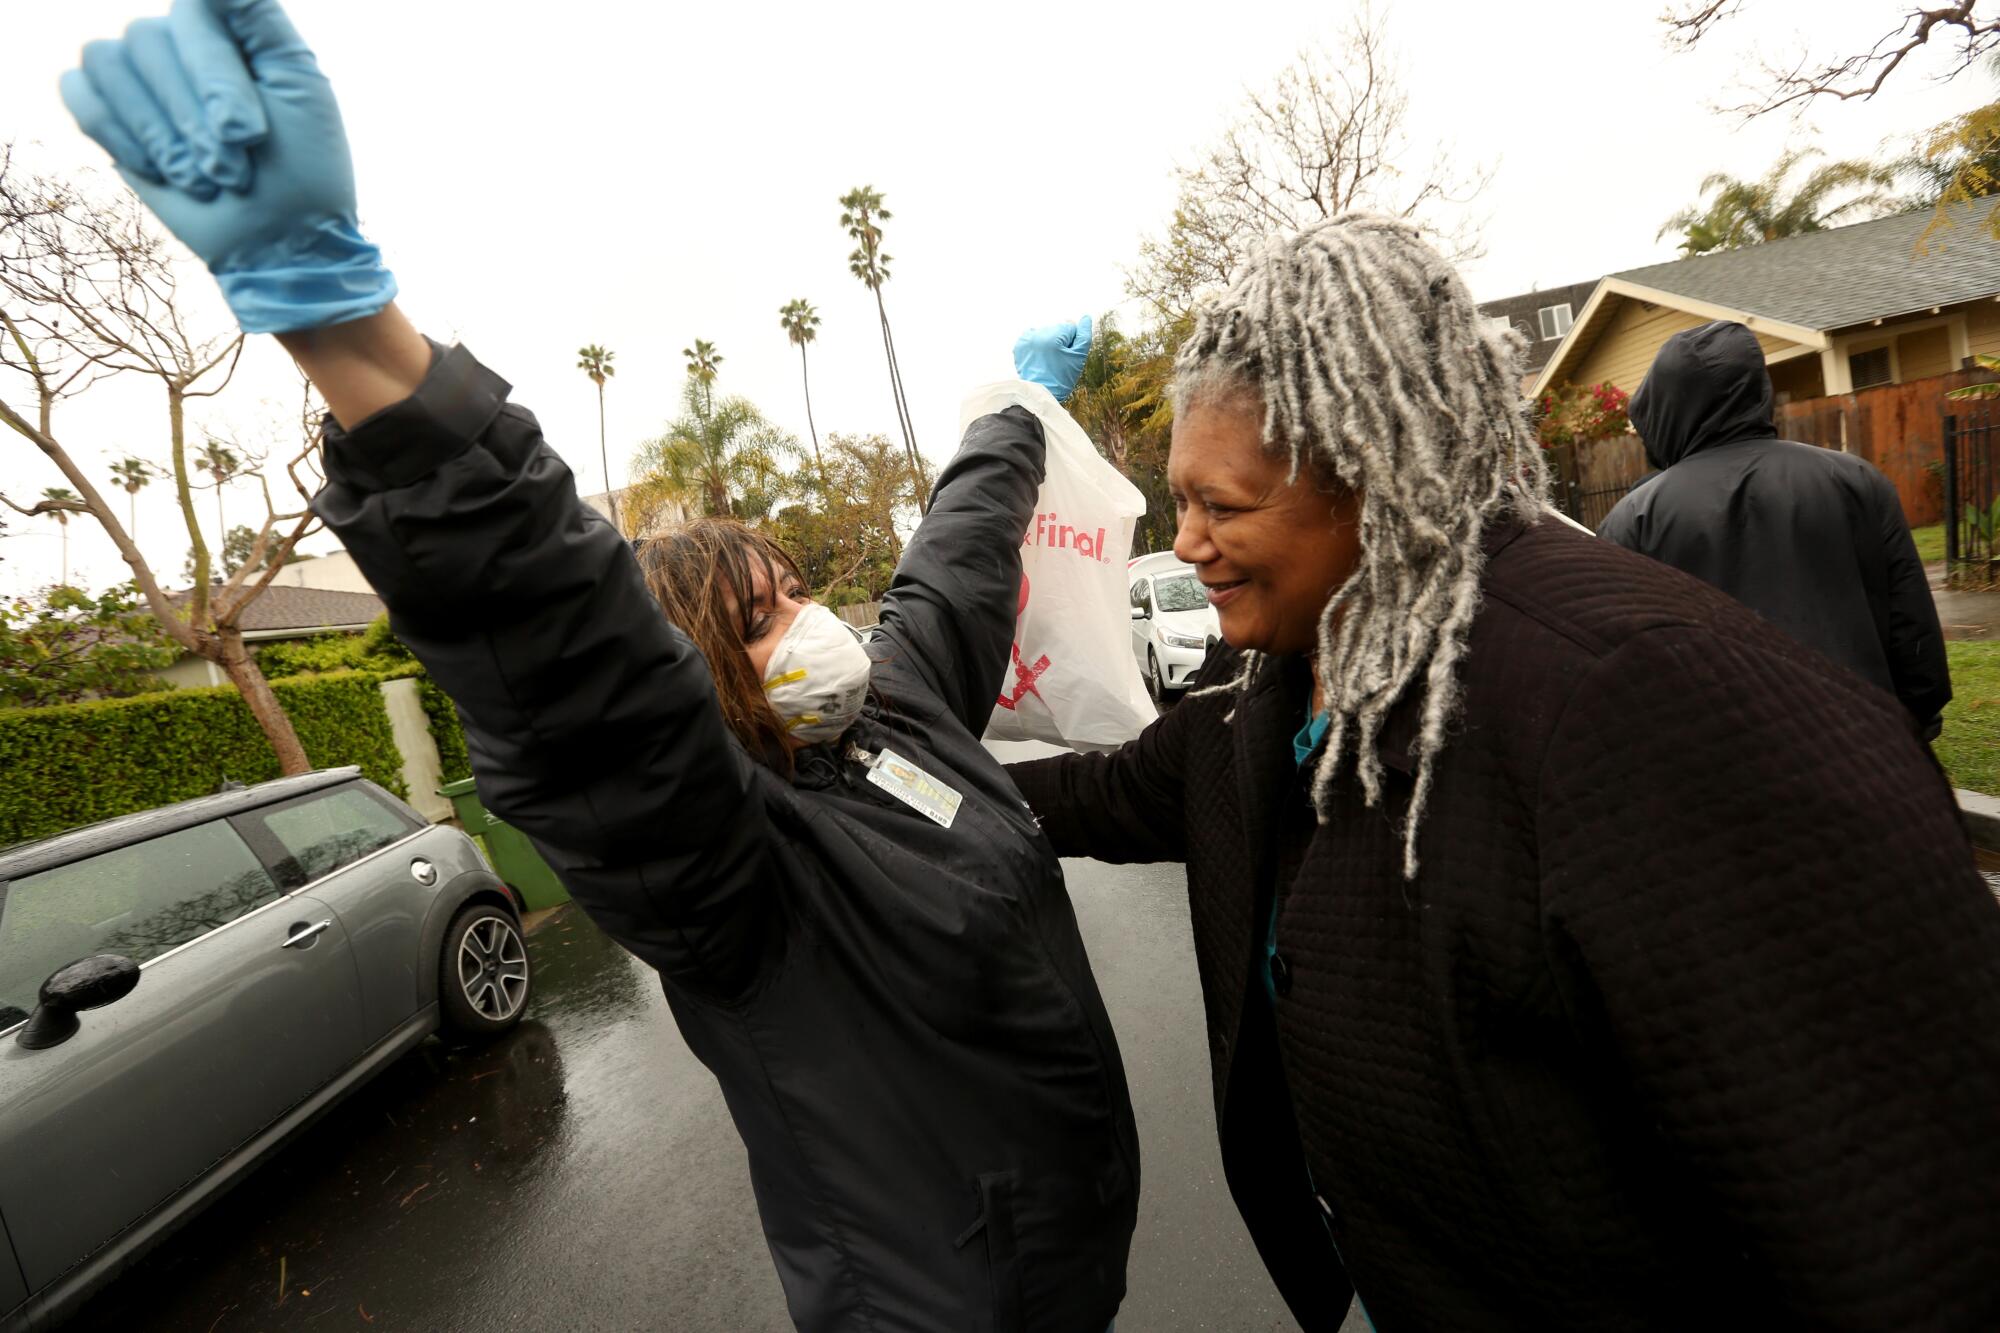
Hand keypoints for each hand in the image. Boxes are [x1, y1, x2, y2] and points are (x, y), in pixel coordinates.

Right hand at [59, 0, 395, 333]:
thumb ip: (260, 17)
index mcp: (226, 28)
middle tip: (234, 171)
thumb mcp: (301, 87)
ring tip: (205, 179)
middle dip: (192, 121)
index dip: (214, 76)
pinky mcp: (110, 114)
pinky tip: (160, 171)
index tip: (249, 134)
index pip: (193, 13)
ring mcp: (140, 76)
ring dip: (160, 135)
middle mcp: (177, 42)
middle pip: (148, 40)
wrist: (279, 239)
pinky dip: (117, 134)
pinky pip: (79, 92)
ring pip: (109, 63)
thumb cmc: (304, 168)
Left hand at [1013, 315, 1093, 403]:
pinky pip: (1033, 336)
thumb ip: (1084, 336)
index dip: (1073, 343)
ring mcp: (1026, 339)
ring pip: (1046, 332)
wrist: (1040, 393)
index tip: (1067, 357)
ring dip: (1049, 341)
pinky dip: (1037, 344)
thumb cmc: (1062, 377)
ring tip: (1048, 360)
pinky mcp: (1019, 345)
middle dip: (1060, 341)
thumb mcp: (1079, 357)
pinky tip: (1039, 357)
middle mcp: (1037, 333)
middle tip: (1057, 360)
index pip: (1071, 327)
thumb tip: (1086, 317)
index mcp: (1053, 335)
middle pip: (1057, 328)